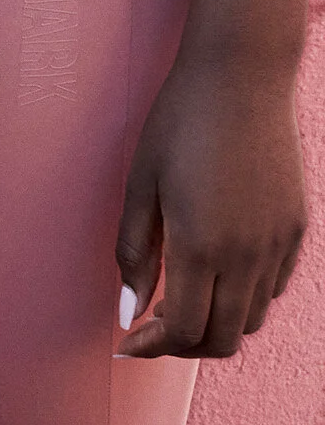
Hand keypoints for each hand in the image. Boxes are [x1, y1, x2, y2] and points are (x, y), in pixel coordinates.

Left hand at [115, 49, 307, 356]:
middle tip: (152, 326)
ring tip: (182, 298)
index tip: (127, 340)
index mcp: (201, 246)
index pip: (184, 332)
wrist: (242, 77)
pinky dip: (244, 296)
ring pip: (251, 319)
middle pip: (222, 340)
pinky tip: (217, 270)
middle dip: (183, 346)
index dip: (152, 347)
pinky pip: (273, 287)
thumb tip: (127, 310)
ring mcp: (278, 245)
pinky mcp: (297, 230)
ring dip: (215, 322)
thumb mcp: (141, 182)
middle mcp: (247, 256)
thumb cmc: (179, 122)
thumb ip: (135, 251)